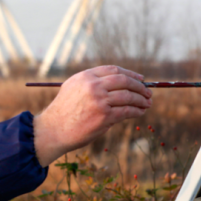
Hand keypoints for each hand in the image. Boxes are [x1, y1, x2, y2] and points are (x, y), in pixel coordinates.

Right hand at [33, 66, 151, 166]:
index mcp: (85, 77)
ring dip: (141, 99)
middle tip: (148, 92)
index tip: (139, 78)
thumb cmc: (63, 112)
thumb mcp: (72, 89)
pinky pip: (126, 111)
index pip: (113, 70)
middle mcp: (93, 86)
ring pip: (128, 96)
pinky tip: (141, 112)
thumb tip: (116, 85)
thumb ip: (91, 84)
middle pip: (124, 81)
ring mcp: (99, 101)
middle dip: (139, 86)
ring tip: (147, 103)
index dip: (129, 74)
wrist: (53, 130)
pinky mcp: (104, 116)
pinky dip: (136, 111)